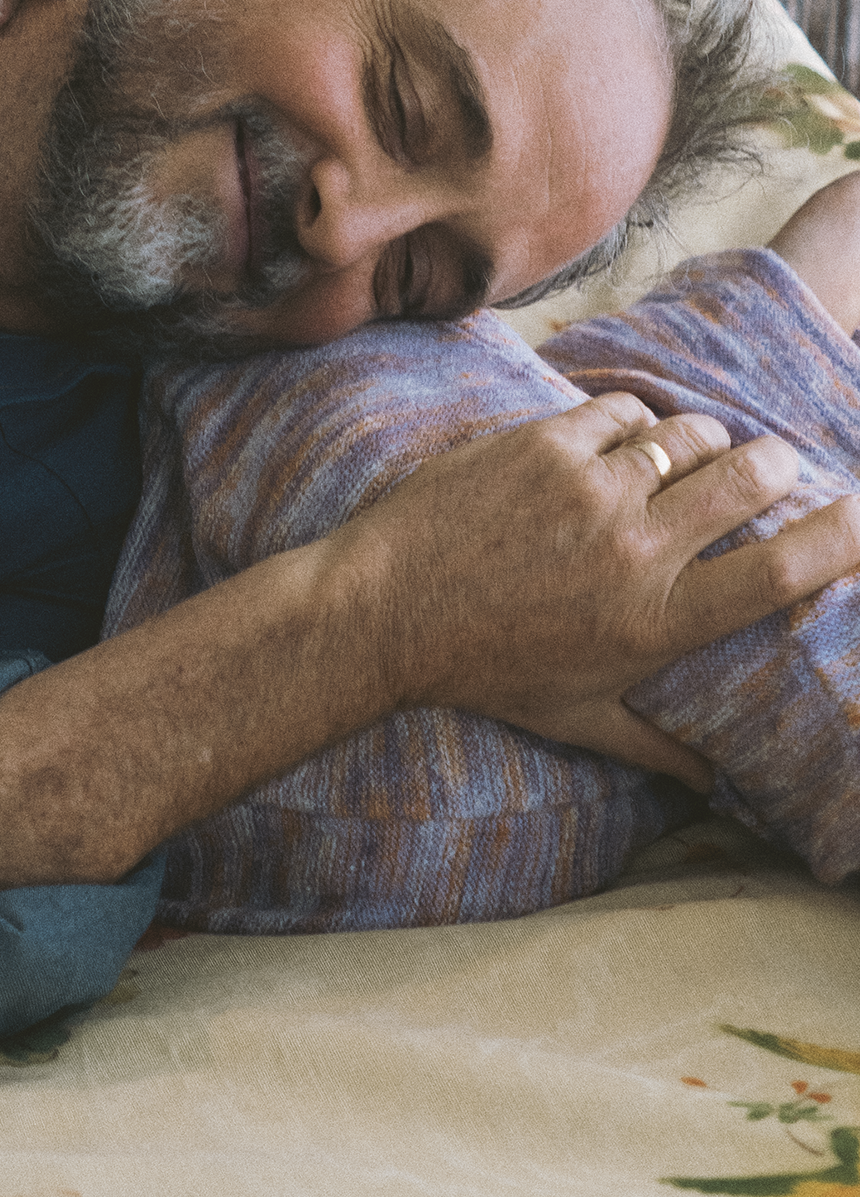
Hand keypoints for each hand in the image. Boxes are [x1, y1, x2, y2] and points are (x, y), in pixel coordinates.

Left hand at [339, 392, 859, 790]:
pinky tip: (626, 438)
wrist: (382, 611)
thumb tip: (714, 785)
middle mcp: (635, 550)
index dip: (840, 537)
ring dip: (705, 440)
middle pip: (751, 480)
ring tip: (696, 453)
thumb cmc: (481, 670)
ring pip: (690, 435)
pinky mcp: (542, 444)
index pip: (782, 571)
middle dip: (775, 466)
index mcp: (657, 620)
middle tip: (769, 469)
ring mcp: (589, 488)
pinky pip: (623, 410)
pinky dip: (635, 421)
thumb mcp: (574, 716)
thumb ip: (654, 747)